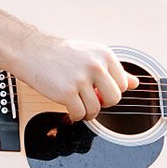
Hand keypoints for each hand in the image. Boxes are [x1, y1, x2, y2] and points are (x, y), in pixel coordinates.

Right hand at [13, 34, 138, 121]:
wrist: (31, 51)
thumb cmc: (59, 53)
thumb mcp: (90, 54)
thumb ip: (113, 69)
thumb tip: (135, 83)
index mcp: (104, 54)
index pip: (123, 84)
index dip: (111, 91)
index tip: (100, 90)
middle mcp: (95, 65)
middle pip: (114, 99)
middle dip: (103, 103)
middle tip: (91, 99)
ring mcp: (81, 79)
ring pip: (96, 109)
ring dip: (87, 112)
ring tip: (78, 104)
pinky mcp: (67, 92)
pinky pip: (80, 114)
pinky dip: (75, 116)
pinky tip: (69, 108)